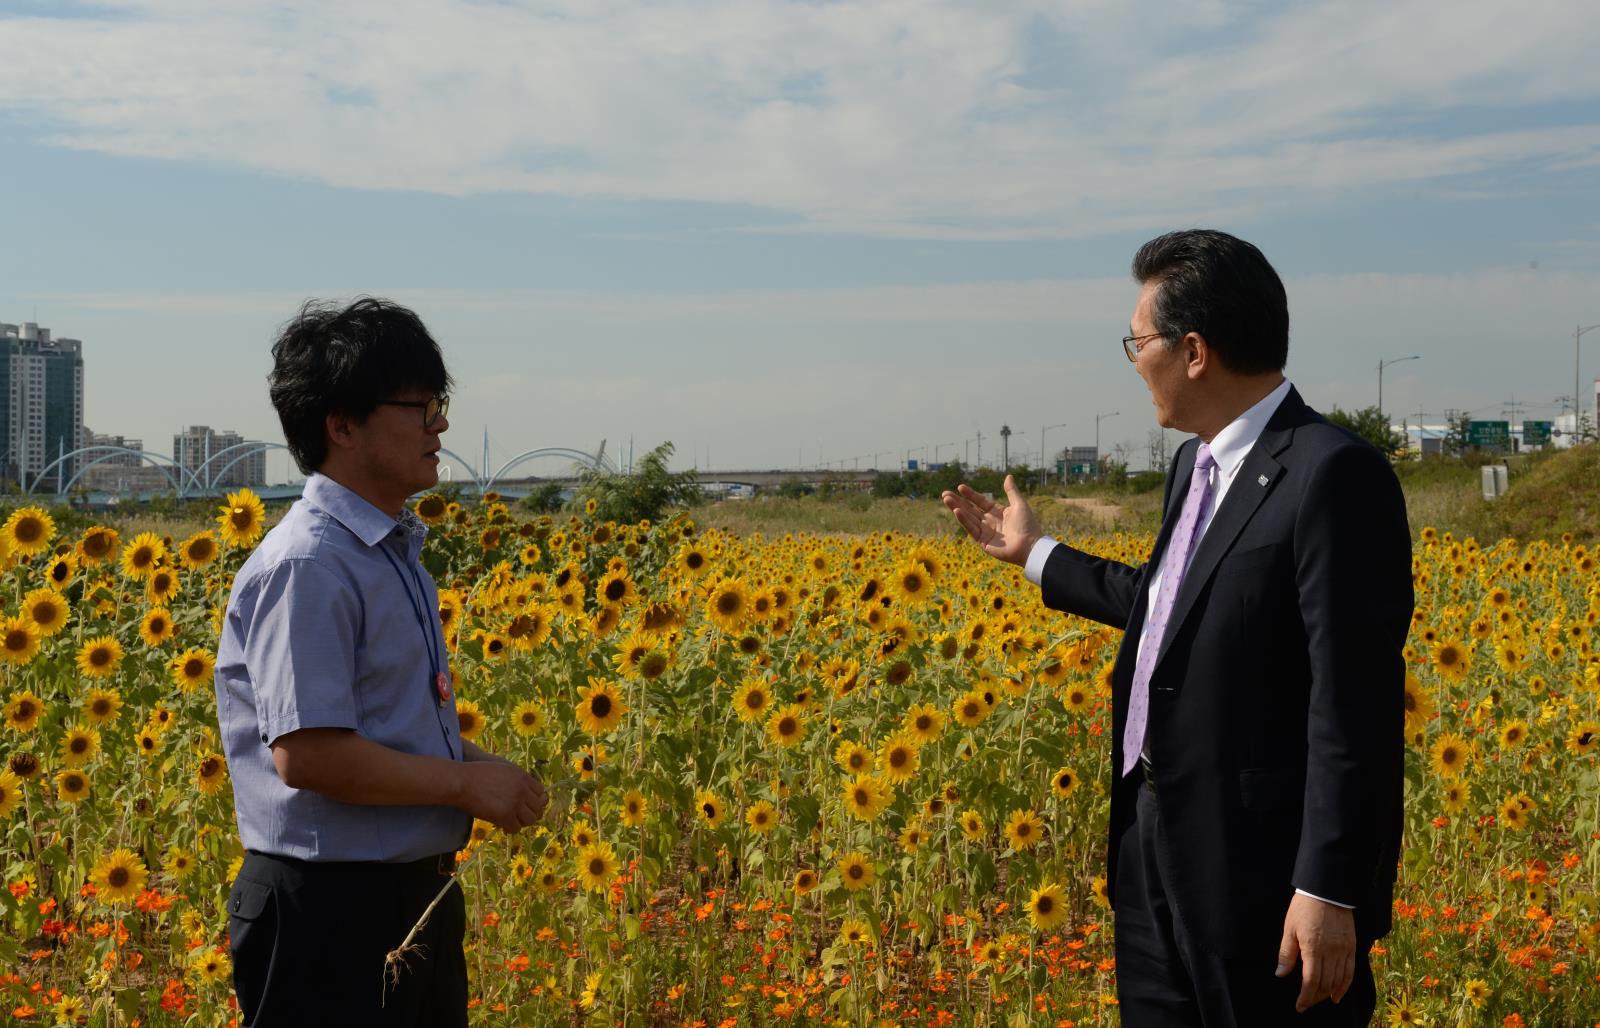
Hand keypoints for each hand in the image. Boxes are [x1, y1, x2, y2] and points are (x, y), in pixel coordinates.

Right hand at [459, 761, 547, 833]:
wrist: (462, 782)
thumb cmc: (478, 775)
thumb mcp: (503, 770)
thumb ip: (517, 780)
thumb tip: (526, 793)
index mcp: (523, 777)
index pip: (541, 792)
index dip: (534, 800)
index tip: (526, 805)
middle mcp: (522, 790)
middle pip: (538, 807)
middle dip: (530, 812)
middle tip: (519, 815)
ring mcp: (515, 803)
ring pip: (530, 820)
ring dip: (521, 821)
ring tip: (511, 820)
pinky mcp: (505, 815)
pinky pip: (516, 828)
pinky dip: (510, 828)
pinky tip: (502, 825)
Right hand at [940, 474, 1040, 565]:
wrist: (1030, 546)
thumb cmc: (1028, 525)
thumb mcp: (1019, 504)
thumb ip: (1011, 491)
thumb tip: (1008, 476)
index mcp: (998, 512)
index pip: (980, 501)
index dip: (970, 494)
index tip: (960, 487)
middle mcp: (989, 521)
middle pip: (970, 509)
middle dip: (958, 501)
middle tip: (945, 494)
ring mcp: (985, 532)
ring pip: (968, 518)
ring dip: (957, 508)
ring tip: (946, 499)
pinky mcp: (983, 541)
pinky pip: (971, 529)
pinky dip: (964, 520)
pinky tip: (957, 511)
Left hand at [1275, 893, 1355, 1012]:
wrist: (1326, 890)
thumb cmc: (1304, 908)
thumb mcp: (1289, 929)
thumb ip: (1286, 953)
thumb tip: (1281, 974)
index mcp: (1313, 948)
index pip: (1311, 981)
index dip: (1305, 997)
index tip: (1300, 1005)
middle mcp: (1331, 952)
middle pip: (1325, 983)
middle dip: (1315, 997)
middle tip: (1307, 1003)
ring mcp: (1343, 950)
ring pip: (1338, 980)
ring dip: (1328, 993)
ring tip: (1319, 999)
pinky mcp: (1352, 946)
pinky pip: (1350, 971)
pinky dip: (1345, 985)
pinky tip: (1338, 994)